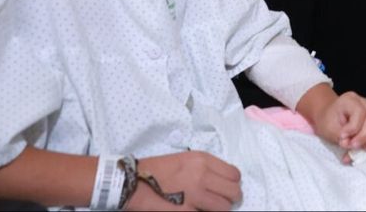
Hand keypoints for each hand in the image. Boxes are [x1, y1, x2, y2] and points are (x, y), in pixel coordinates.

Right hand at [126, 151, 241, 210]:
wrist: (131, 182)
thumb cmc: (155, 171)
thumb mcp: (184, 160)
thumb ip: (205, 168)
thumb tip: (220, 182)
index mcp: (202, 160)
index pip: (234, 174)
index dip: (232, 184)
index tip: (226, 190)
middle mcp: (201, 175)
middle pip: (233, 191)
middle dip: (230, 199)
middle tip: (222, 203)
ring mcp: (194, 194)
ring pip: (224, 207)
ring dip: (219, 210)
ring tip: (209, 209)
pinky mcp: (185, 211)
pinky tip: (196, 211)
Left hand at [313, 90, 365, 158]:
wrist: (327, 117)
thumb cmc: (327, 121)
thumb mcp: (329, 129)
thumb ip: (343, 138)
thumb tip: (355, 146)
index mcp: (350, 100)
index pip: (359, 112)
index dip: (353, 128)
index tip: (343, 138)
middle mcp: (364, 102)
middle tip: (354, 146)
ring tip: (361, 151)